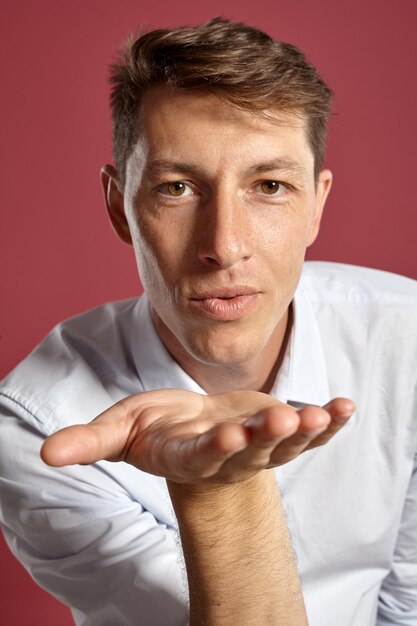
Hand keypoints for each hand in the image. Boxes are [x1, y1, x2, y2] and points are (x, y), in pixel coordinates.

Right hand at [41, 390, 354, 483]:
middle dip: (267, 437)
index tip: (229, 437)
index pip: (203, 457)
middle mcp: (229, 457)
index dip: (216, 450)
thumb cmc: (157, 429)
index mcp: (189, 456)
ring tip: (321, 414)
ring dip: (304, 431)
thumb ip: (90, 442)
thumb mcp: (120, 431)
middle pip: (251, 452)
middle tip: (281, 418)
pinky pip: (309, 431)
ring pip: (285, 444)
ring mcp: (259, 446)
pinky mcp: (279, 431)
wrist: (195, 432)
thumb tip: (47, 453)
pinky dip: (329, 422)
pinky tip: (346, 407)